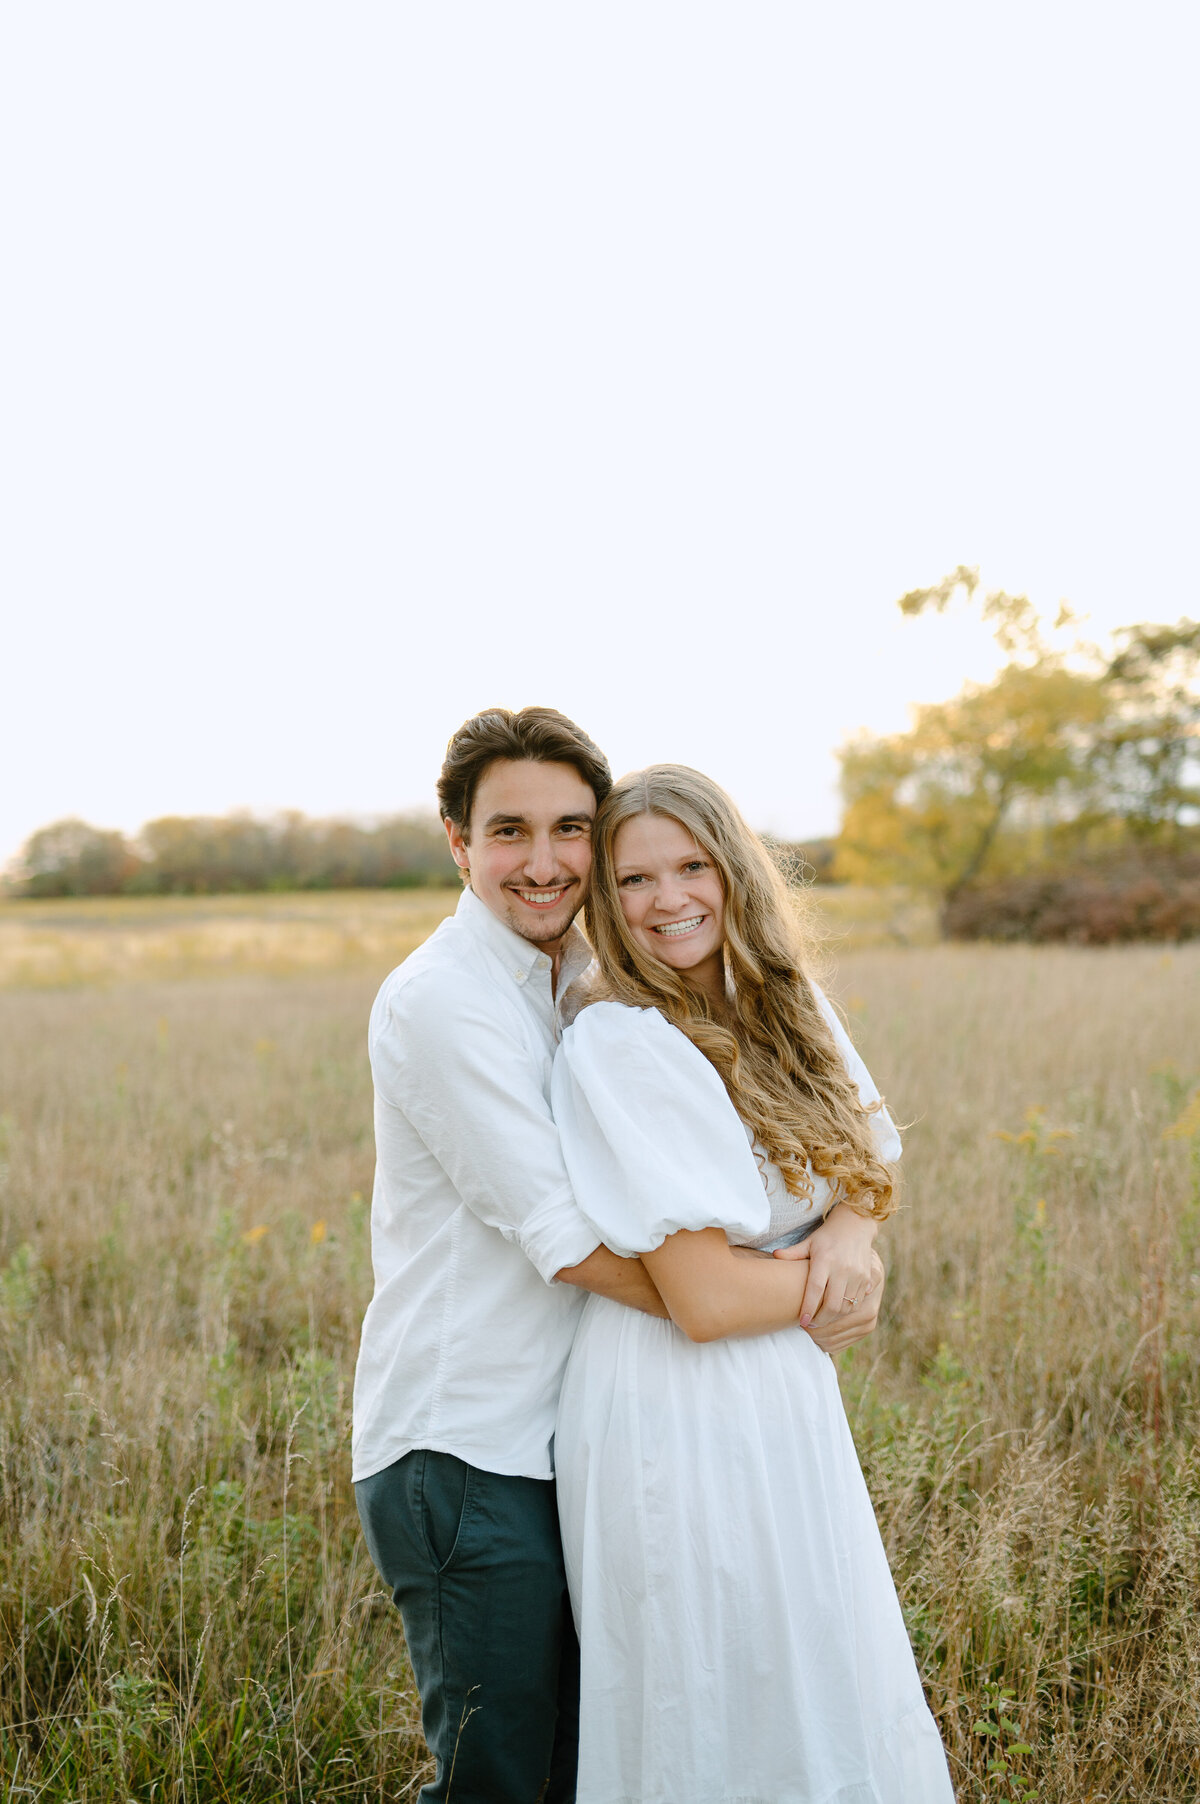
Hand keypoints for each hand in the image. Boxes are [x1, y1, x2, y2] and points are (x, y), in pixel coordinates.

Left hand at [772, 1206, 878, 1329]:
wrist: (855, 1225)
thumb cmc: (827, 1237)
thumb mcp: (809, 1242)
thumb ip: (792, 1252)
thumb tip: (774, 1256)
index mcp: (825, 1259)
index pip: (815, 1289)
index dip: (808, 1308)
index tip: (801, 1322)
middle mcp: (843, 1268)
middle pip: (833, 1304)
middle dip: (821, 1320)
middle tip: (811, 1325)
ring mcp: (857, 1274)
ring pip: (847, 1307)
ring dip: (834, 1317)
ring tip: (822, 1320)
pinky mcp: (867, 1278)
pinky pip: (858, 1302)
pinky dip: (846, 1311)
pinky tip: (836, 1312)